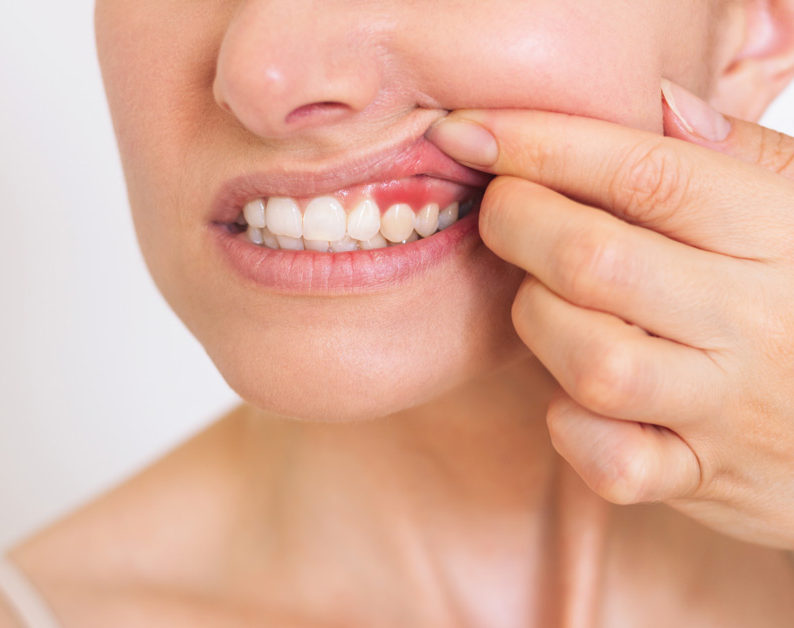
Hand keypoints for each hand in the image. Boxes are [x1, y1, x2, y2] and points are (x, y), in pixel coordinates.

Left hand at [427, 79, 793, 549]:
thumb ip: (738, 154)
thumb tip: (654, 101)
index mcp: (778, 235)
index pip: (646, 174)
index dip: (544, 144)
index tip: (473, 131)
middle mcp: (753, 321)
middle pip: (598, 262)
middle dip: (517, 223)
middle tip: (500, 208)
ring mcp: (726, 407)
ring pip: (595, 362)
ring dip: (540, 322)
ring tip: (544, 300)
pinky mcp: (701, 473)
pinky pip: (613, 462)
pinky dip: (570, 426)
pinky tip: (573, 395)